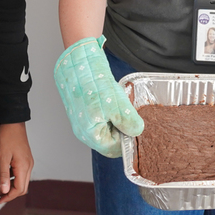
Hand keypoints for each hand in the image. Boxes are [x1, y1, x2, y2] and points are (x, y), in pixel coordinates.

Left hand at [0, 122, 33, 202]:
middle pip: (21, 187)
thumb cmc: (7, 137)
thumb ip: (3, 176)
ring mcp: (27, 162)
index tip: (0, 200)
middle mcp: (28, 165)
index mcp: (23, 166)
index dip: (9, 196)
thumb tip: (5, 190)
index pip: (19, 189)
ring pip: (19, 180)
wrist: (12, 123)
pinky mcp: (24, 159)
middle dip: (8, 192)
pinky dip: (9, 176)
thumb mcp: (2, 158)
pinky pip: (18, 173)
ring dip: (8, 184)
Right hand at [53, 36, 143, 157]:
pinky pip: (100, 121)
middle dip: (122, 131)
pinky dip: (109, 114)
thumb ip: (128, 123)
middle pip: (110, 142)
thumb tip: (136, 132)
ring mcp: (82, 124)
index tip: (137, 128)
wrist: (78, 65)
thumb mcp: (117, 105)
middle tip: (130, 116)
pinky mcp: (83, 114)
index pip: (115, 149)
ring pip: (106, 130)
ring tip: (120, 106)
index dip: (128, 140)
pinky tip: (113, 102)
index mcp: (91, 135)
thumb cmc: (94, 85)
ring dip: (116, 122)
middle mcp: (84, 133)